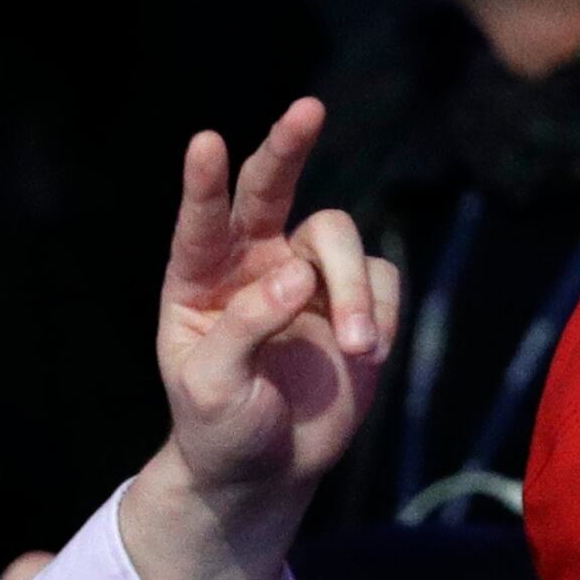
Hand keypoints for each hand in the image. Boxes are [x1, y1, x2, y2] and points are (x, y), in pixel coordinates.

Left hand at [127, 99, 400, 579]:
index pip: (201, 222)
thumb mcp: (212, 389)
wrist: (267, 471)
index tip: (205, 143)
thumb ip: (246, 327)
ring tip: (360, 348)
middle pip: (271, 188)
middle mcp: (252, 263)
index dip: (204, 182)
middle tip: (308, 109)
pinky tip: (367, 357)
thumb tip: (299, 275)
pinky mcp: (355, 298)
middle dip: (288, 147)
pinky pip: (380, 277)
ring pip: (336, 237)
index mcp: (199, 280)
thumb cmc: (221, 428)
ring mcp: (306, 275)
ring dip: (354, 290)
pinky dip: (380, 313)